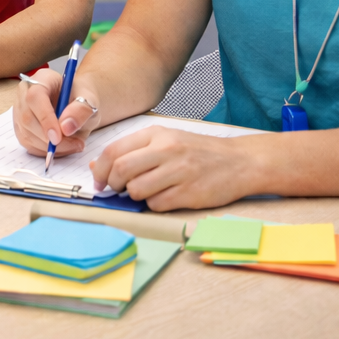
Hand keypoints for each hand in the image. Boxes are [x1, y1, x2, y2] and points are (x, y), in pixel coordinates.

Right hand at [13, 69, 100, 157]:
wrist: (78, 106)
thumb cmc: (82, 99)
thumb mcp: (90, 100)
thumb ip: (81, 110)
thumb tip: (65, 127)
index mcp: (42, 78)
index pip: (35, 97)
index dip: (45, 118)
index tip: (58, 137)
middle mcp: (25, 92)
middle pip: (27, 118)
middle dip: (49, 138)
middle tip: (74, 145)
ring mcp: (20, 109)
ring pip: (26, 134)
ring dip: (49, 147)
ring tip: (73, 145)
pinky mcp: (20, 126)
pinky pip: (28, 144)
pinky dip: (45, 151)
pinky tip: (62, 148)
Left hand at [91, 127, 258, 210]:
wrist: (240, 162)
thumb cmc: (198, 152)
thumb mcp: (165, 141)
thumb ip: (132, 151)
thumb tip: (98, 166)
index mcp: (156, 134)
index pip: (114, 151)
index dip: (101, 169)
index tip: (99, 181)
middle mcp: (166, 150)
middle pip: (121, 170)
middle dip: (113, 184)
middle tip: (118, 189)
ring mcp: (179, 172)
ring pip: (137, 190)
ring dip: (135, 196)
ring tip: (147, 191)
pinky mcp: (189, 193)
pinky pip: (157, 204)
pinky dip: (154, 204)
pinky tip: (165, 196)